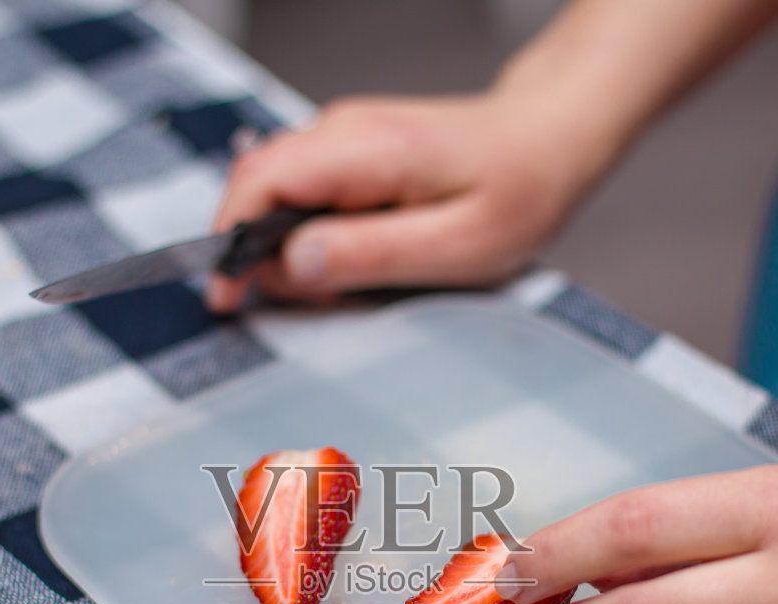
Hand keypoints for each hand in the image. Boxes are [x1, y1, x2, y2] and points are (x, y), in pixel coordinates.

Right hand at [204, 93, 592, 312]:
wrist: (549, 138)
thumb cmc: (518, 191)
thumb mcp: (454, 246)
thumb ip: (367, 254)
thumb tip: (291, 265)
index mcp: (367, 149)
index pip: (260, 182)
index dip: (230, 242)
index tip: (228, 296)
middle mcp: (344, 130)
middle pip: (256, 185)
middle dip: (256, 251)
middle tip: (301, 300)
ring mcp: (344, 135)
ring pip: (275, 190)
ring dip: (283, 246)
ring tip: (337, 282)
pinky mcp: (351, 150)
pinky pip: (302, 191)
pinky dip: (306, 233)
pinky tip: (346, 257)